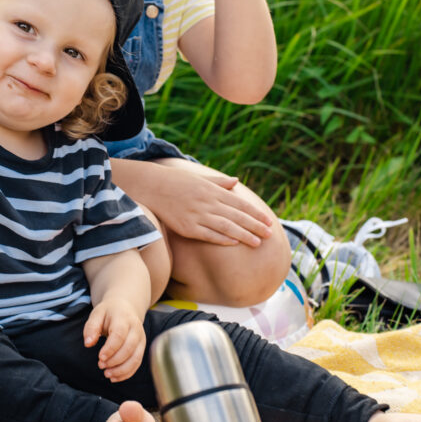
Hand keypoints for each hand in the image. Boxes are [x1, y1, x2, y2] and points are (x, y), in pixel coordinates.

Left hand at [84, 297, 145, 382]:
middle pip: (129, 348)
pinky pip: (137, 363)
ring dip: (121, 370)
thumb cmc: (109, 312)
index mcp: (123, 318)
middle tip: (100, 365)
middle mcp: (136, 329)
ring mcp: (141, 339)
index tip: (100, 357)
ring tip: (107, 374)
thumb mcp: (97, 314)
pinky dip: (126, 373)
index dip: (110, 349)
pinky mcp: (141, 348)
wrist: (125, 307)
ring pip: (135, 358)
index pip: (119, 335)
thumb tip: (88, 343)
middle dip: (114, 361)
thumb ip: (91, 328)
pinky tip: (115, 377)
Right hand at [142, 162, 272, 246]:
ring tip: (257, 243)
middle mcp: (207, 202)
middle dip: (255, 226)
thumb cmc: (175, 182)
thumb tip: (236, 181)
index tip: (268, 221)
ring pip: (226, 227)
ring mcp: (197, 215)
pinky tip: (234, 242)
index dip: (255, 213)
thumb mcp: (199, 178)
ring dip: (244, 235)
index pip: (239, 203)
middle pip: (236, 216)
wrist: (150, 187)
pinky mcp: (186, 227)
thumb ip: (219, 182)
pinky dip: (222, 238)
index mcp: (212, 190)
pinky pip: (208, 234)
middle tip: (270, 234)